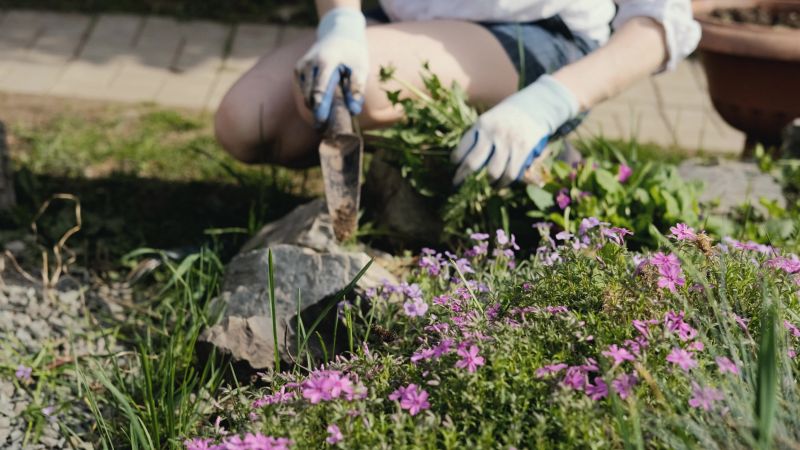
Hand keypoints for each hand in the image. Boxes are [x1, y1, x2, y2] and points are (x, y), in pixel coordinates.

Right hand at [295, 7, 367, 124]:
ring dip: (314, 109)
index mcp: (325, 61)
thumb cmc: (352, 52)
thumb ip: (357, 87)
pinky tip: (321, 111)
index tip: (323, 122)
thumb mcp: (361, 66)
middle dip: (317, 112)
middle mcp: (308, 64)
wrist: (338, 33)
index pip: (319, 87)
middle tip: (325, 130)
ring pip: (304, 95)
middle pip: (309, 95)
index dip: (320, 107)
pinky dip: (311, 102)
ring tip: (324, 125)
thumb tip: (354, 110)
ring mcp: (301, 67)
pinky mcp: (298, 72)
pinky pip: (303, 92)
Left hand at [451, 75, 578, 186]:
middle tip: (458, 183)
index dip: (456, 161)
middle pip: (473, 162)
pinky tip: (499, 185)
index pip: (462, 147)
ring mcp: (509, 142)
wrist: (538, 105)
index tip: (455, 167)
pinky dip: (504, 183)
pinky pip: (510, 173)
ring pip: (492, 172)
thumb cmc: (510, 115)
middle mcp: (493, 133)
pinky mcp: (523, 150)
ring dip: (487, 182)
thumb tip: (464, 159)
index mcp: (482, 123)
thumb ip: (480, 135)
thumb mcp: (490, 118)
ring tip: (484, 185)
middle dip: (462, 176)